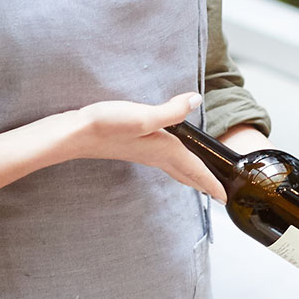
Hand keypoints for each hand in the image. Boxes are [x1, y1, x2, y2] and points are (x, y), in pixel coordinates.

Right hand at [63, 92, 226, 200]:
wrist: (73, 134)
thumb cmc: (106, 126)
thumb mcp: (142, 116)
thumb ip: (171, 110)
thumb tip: (195, 100)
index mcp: (164, 151)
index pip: (195, 170)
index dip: (211, 183)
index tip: (225, 199)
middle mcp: (156, 155)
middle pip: (186, 174)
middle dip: (203, 184)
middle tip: (218, 195)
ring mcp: (144, 153)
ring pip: (175, 168)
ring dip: (190, 175)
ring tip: (201, 179)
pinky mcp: (133, 147)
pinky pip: (164, 161)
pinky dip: (176, 164)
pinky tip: (171, 158)